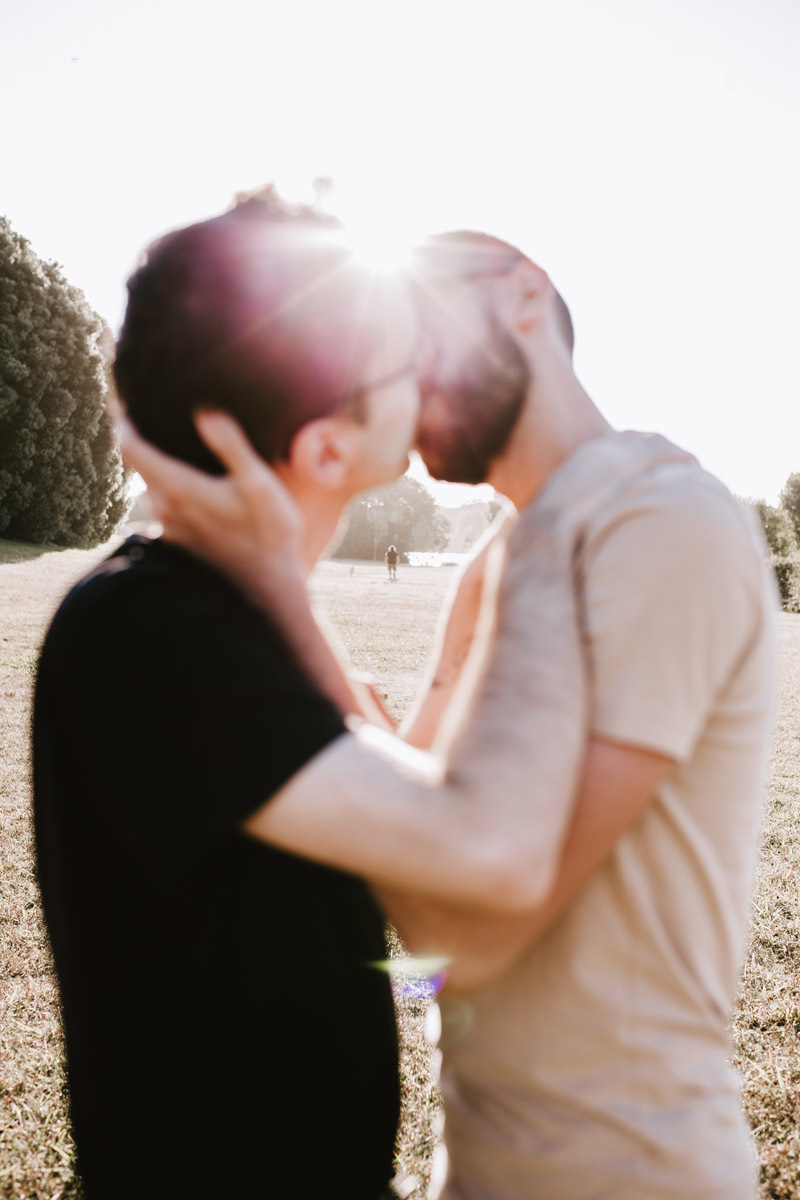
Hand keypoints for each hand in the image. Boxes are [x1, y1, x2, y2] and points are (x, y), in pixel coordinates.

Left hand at [118, 412, 305, 606]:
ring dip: (156, 463)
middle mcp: (166, 508)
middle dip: (141, 437)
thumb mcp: (258, 483)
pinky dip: (169, 485)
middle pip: (138, 464)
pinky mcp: (182, 541)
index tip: (126, 399)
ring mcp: (172, 527)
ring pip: (152, 485)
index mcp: (179, 488)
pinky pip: (165, 504)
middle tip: (149, 411)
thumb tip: (204, 410)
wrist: (271, 585)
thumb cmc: (270, 532)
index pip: (131, 447)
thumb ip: (230, 445)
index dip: (124, 420)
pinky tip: (192, 481)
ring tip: (172, 441)